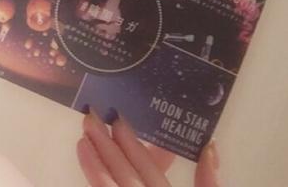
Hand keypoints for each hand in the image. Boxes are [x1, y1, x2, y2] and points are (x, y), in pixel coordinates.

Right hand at [77, 107, 220, 185]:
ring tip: (86, 124)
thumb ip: (210, 182)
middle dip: (109, 140)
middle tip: (94, 112)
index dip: (135, 143)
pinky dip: (93, 169)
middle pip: (125, 167)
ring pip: (112, 175)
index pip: (150, 166)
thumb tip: (208, 146)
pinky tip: (82, 148)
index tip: (120, 118)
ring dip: (98, 150)